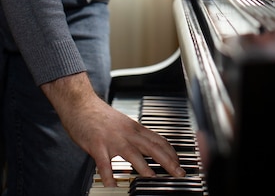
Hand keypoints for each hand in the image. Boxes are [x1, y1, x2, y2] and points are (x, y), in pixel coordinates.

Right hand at [42, 72, 185, 186]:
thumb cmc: (99, 115)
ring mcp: (112, 139)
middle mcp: (126, 133)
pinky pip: (104, 164)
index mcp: (134, 128)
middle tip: (178, 172)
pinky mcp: (97, 145)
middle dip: (167, 161)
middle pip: (152, 147)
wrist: (80, 103)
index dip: (171, 152)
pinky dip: (109, 176)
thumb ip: (133, 136)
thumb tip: (144, 148)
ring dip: (144, 167)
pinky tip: (112, 186)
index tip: (178, 163)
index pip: (158, 140)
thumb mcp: (122, 123)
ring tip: (153, 178)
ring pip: (132, 154)